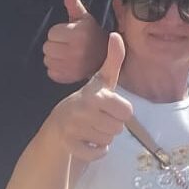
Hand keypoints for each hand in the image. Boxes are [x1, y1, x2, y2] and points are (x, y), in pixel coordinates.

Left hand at [43, 0, 108, 83]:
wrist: (106, 57)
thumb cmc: (92, 35)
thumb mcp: (85, 18)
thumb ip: (75, 5)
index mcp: (79, 34)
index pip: (52, 33)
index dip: (60, 32)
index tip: (72, 34)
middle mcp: (76, 51)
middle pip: (47, 46)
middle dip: (56, 44)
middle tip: (69, 44)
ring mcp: (72, 66)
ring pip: (47, 59)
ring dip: (55, 56)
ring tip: (68, 54)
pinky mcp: (68, 77)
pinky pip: (50, 72)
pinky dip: (56, 68)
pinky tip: (67, 64)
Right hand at [50, 34, 133, 162]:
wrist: (61, 121)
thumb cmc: (90, 99)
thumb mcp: (103, 79)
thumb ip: (114, 59)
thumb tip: (116, 34)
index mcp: (97, 95)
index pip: (127, 112)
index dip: (122, 112)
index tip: (111, 107)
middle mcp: (84, 111)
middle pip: (118, 128)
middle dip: (113, 126)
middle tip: (101, 119)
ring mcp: (74, 129)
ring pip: (108, 141)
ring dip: (104, 138)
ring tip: (93, 128)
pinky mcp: (69, 145)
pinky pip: (96, 154)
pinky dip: (97, 152)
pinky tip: (89, 142)